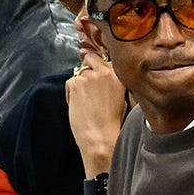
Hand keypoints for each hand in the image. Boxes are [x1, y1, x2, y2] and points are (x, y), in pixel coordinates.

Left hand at [66, 52, 126, 179]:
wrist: (100, 137)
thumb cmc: (112, 123)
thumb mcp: (123, 98)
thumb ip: (113, 82)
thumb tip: (103, 75)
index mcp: (119, 75)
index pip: (106, 59)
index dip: (99, 66)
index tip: (97, 72)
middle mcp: (105, 71)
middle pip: (91, 58)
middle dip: (88, 67)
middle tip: (88, 84)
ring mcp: (89, 76)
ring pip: (79, 71)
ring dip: (80, 82)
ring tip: (85, 100)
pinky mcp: (76, 83)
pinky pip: (70, 82)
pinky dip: (71, 92)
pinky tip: (78, 104)